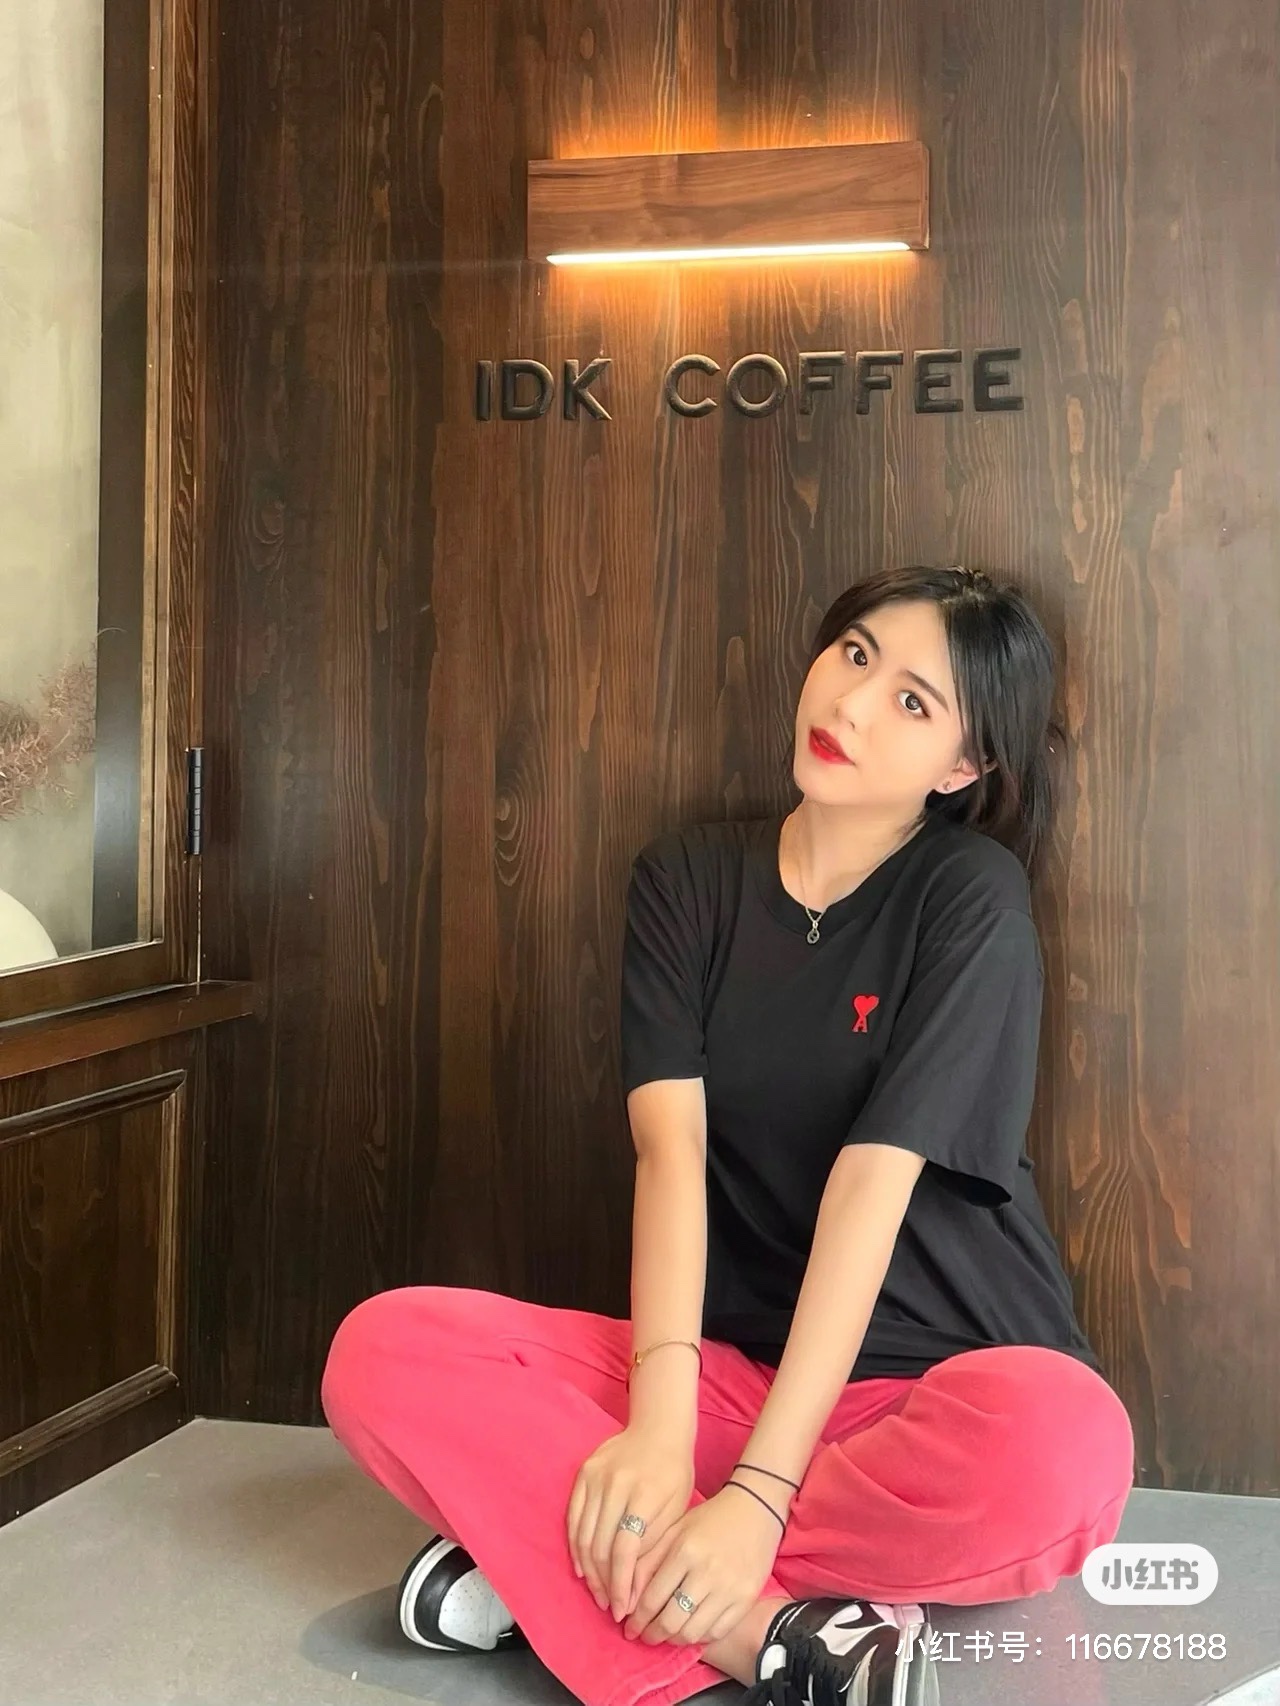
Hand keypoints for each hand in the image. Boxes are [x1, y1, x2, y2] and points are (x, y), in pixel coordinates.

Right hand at [566, 1424, 694, 1620]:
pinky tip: (583, 1566)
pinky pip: (573, 1517)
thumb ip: (654, 1548)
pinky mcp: (583, 1473)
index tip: (623, 1611)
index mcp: (644, 1494)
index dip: (621, 1585)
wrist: (659, 1428)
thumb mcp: (676, 1510)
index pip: (625, 1551)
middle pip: (600, 1546)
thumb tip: (634, 1591)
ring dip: (588, 1570)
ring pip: (583, 1535)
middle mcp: (615, 1484)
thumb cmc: (674, 1472)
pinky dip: (575, 1545)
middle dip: (604, 1583)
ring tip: (598, 1593)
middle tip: (610, 1607)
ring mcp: (595, 1476)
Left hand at [622, 1482, 785, 1646]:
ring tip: (666, 1635)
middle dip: (652, 1634)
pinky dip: (700, 1637)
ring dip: (674, 1640)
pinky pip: (717, 1632)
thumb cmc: (709, 1519)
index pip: (652, 1598)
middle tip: (644, 1636)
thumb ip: (649, 1560)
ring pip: (693, 1632)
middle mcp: (706, 1572)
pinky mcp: (746, 1599)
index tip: (629, 1627)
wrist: (755, 1510)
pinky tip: (690, 1630)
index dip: (637, 1619)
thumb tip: (628, 1597)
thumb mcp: (675, 1529)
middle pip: (671, 1621)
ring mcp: (728, 1589)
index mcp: (684, 1551)